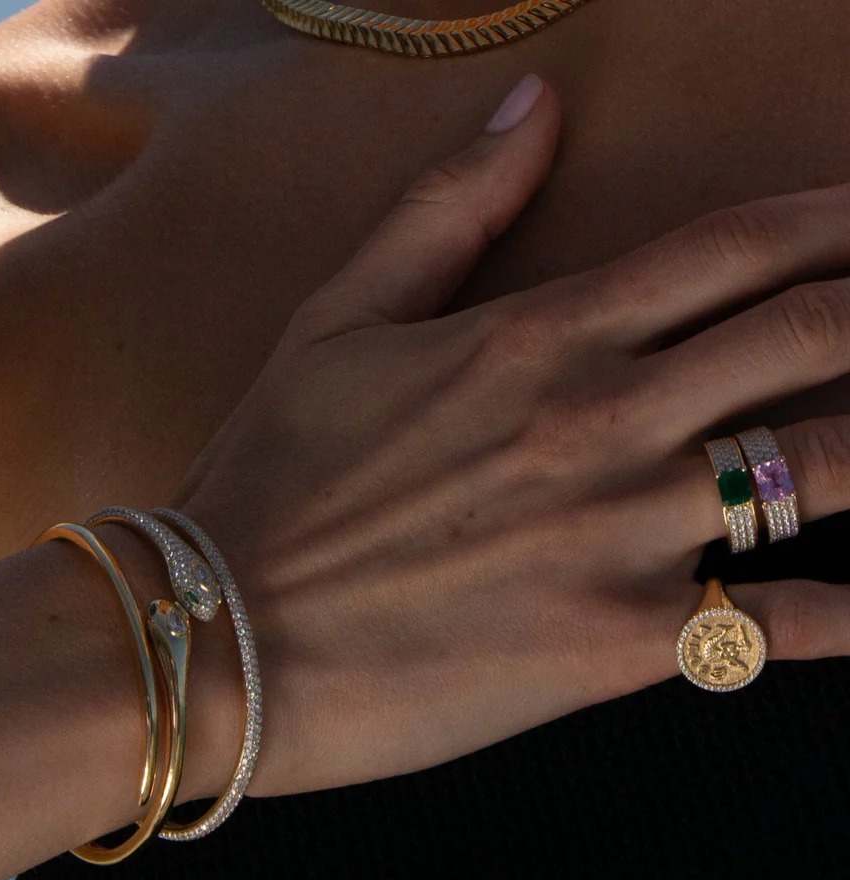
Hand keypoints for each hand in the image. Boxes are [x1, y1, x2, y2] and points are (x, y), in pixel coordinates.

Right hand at [177, 79, 849, 797]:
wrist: (224, 637)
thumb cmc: (269, 479)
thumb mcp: (334, 321)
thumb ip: (445, 207)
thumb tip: (534, 101)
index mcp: (539, 333)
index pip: (734, 249)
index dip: (831, 223)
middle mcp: (602, 419)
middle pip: (814, 337)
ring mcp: (622, 531)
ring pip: (826, 468)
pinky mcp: (621, 643)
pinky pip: (784, 624)